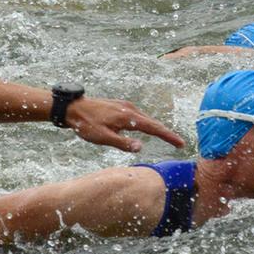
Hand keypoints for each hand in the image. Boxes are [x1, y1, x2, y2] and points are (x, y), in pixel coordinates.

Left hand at [63, 96, 185, 152]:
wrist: (73, 108)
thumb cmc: (86, 124)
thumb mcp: (103, 138)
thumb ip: (122, 143)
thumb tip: (141, 147)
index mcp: (128, 117)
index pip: (153, 128)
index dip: (168, 136)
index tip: (180, 143)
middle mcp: (130, 109)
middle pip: (153, 122)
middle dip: (166, 132)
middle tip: (179, 142)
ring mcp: (125, 106)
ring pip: (145, 119)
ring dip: (156, 128)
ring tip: (167, 137)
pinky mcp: (120, 106)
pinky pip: (138, 116)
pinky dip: (147, 123)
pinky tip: (146, 128)